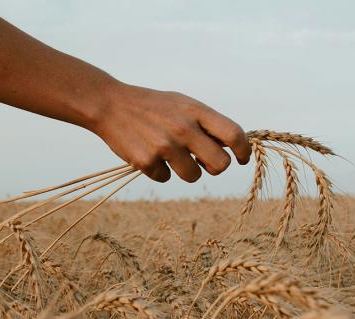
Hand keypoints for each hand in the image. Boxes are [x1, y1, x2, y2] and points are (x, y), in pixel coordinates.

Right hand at [86, 81, 251, 182]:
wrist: (110, 104)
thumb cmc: (152, 106)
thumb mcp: (182, 104)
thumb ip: (205, 123)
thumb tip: (229, 149)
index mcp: (195, 111)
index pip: (233, 134)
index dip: (243, 150)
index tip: (242, 158)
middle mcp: (183, 128)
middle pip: (220, 164)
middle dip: (215, 167)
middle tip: (204, 162)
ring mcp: (165, 146)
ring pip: (194, 176)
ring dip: (186, 171)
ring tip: (171, 156)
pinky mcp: (146, 161)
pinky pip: (166, 178)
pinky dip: (159, 171)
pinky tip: (148, 154)